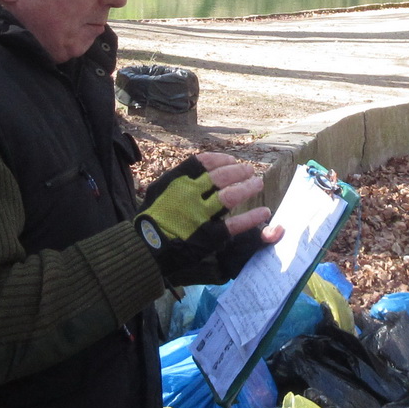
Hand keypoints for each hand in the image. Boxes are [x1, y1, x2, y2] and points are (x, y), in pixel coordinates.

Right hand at [136, 155, 279, 285]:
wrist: (145, 248)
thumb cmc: (151, 218)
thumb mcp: (159, 191)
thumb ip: (177, 179)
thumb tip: (199, 170)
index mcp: (177, 181)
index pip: (203, 162)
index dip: (221, 160)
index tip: (231, 160)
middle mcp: (190, 194)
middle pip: (221, 176)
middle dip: (238, 171)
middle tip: (249, 171)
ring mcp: (201, 215)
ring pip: (231, 196)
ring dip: (247, 187)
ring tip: (257, 183)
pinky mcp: (209, 236)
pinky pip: (236, 224)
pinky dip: (252, 217)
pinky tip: (263, 212)